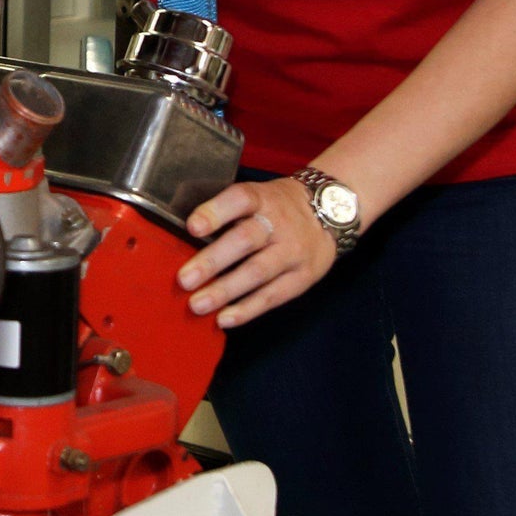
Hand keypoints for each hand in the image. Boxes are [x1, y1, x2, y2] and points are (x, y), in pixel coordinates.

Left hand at [178, 180, 336, 328]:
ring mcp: (293, 252)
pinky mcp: (302, 277)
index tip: (192, 226)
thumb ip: (228, 213)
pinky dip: (247, 309)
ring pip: (258, 272)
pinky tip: (224, 319)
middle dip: (213, 261)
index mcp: (263, 198)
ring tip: (198, 304)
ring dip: (225, 291)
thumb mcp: (259, 196)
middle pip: (245, 240)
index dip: (215, 212)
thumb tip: (184, 237)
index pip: (240, 199)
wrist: (331, 213)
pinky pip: (273, 296)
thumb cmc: (279, 207)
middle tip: (184, 279)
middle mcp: (280, 223)